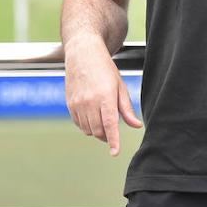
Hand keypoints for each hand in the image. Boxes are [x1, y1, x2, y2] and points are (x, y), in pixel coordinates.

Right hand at [64, 35, 142, 155]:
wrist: (83, 53)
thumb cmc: (104, 68)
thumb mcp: (119, 86)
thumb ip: (126, 108)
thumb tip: (136, 125)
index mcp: (105, 96)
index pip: (110, 125)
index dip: (113, 141)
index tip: (115, 152)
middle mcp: (89, 102)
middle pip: (99, 131)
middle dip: (107, 135)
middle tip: (112, 128)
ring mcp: (78, 103)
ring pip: (88, 130)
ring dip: (97, 130)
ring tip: (102, 118)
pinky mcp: (70, 104)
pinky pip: (79, 124)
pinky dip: (87, 125)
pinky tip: (91, 115)